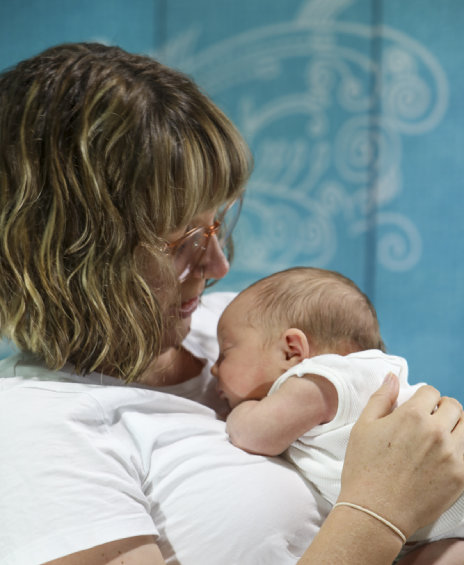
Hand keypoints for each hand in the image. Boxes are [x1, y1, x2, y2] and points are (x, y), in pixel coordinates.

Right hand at [338, 373, 463, 538]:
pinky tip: (443, 456)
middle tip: (430, 419)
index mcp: (412, 415)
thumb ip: (381, 398)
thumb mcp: (363, 426)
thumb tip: (393, 377)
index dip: (422, 397)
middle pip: (454, 406)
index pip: (430, 391)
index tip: (416, 407)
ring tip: (439, 436)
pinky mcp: (461, 476)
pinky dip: (459, 448)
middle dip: (442, 408)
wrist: (375, 511)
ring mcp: (452, 455)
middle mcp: (436, 431)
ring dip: (454, 426)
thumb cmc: (364, 467)